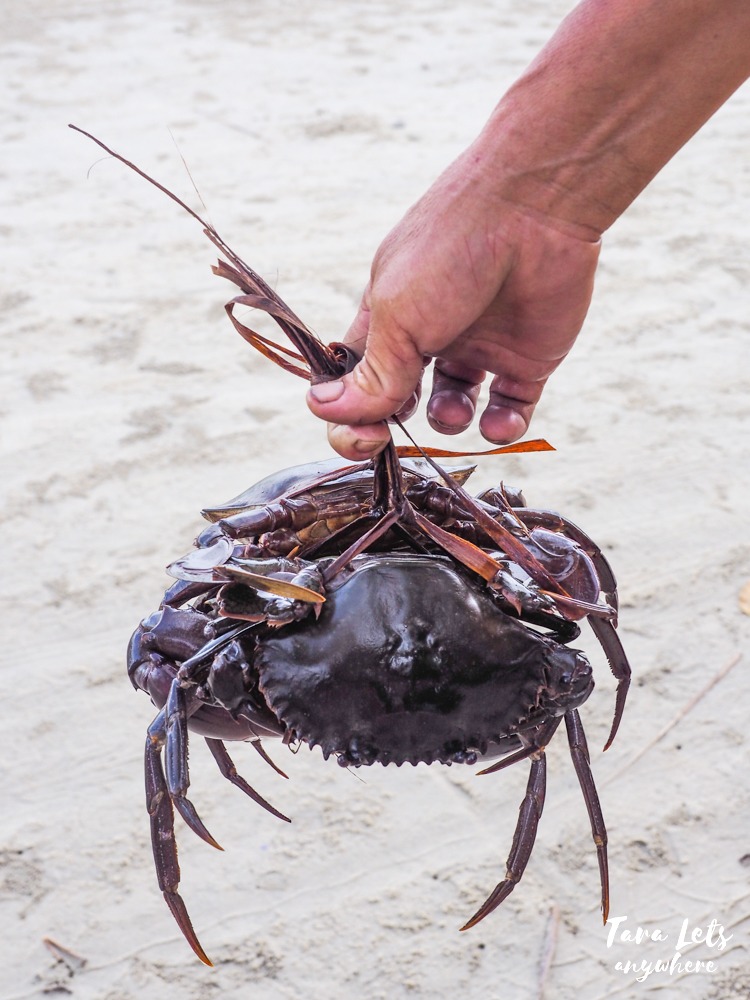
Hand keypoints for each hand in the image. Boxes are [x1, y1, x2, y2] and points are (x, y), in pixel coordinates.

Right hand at [306, 148, 600, 458]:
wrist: (534, 209)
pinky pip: (509, 411)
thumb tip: (322, 410)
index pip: (354, 379)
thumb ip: (372, 374)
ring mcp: (477, 349)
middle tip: (387, 437)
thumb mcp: (398, 315)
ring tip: (454, 407)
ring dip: (446, 422)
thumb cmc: (451, 250)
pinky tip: (497, 420)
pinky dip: (501, 427)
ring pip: (451, 410)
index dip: (348, 412)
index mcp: (387, 319)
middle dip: (387, 426)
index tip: (359, 432)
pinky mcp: (525, 360)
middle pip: (397, 400)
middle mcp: (429, 336)